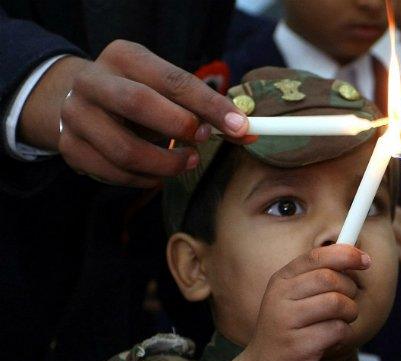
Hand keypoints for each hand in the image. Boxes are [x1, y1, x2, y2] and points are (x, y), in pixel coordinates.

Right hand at [19, 40, 251, 187]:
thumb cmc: (142, 96)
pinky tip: (159, 173)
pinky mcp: (71, 148)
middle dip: (179, 127)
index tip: (240, 126)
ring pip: (125, 150)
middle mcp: (93, 81)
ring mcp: (76, 116)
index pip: (172, 79)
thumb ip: (202, 107)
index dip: (210, 105)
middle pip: (138, 103)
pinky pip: (115, 173)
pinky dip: (145, 179)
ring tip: (186, 161)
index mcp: (123, 57)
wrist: (85, 104)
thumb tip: (245, 130)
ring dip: (166, 164)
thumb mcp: (167, 90)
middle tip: (202, 141)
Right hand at [226, 245, 370, 360]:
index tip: (365, 261)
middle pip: (330, 278)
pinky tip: (331, 340)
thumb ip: (319, 277)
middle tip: (347, 304)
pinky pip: (337, 330)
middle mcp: (280, 297)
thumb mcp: (295, 298)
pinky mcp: (298, 346)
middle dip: (349, 290)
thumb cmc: (288, 331)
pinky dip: (343, 335)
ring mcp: (287, 322)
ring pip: (336, 303)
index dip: (346, 255)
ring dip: (349, 313)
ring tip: (341, 322)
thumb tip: (355, 256)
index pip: (316, 256)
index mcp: (281, 280)